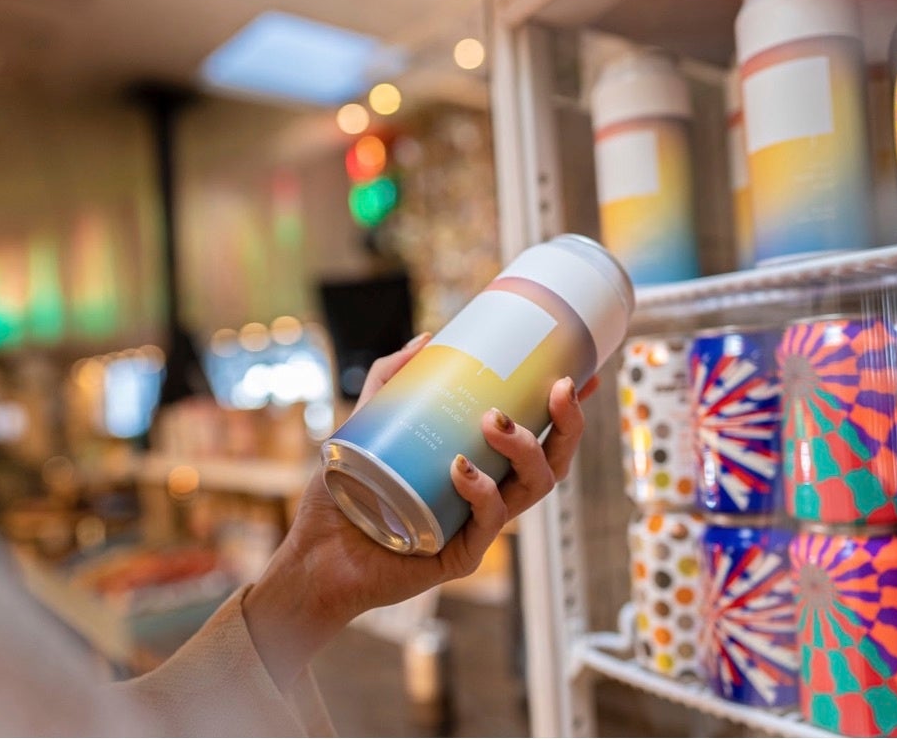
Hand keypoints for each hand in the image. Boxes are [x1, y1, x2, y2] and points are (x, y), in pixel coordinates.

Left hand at [243, 334, 597, 688]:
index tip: (583, 373)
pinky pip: (489, 523)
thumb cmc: (343, 496)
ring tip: (495, 421)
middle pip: (550, 462)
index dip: (567, 411)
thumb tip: (427, 340)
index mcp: (479, 468)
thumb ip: (390, 380)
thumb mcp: (365, 425)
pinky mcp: (460, 555)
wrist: (313, 556)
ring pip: (532, 489)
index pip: (538, 437)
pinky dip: (482, 492)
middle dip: (565, 424)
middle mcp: (487, 497)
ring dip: (525, 449)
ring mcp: (477, 527)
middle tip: (555, 388)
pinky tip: (460, 470)